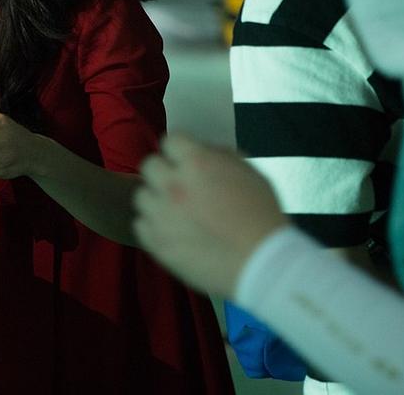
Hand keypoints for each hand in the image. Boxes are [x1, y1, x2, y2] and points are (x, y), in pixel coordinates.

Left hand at [133, 133, 289, 298]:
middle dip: (164, 171)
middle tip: (180, 186)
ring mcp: (160, 214)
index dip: (179, 150)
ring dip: (156, 199)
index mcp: (197, 163)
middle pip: (150, 165)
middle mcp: (172, 185)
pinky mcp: (155, 242)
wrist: (263, 263)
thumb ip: (222, 157)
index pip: (170, 140)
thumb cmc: (262, 216)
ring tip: (175, 211)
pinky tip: (171, 231)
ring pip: (141, 195)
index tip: (185, 159)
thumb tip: (205, 150)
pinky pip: (140, 225)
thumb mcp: (250, 173)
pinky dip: (153, 226)